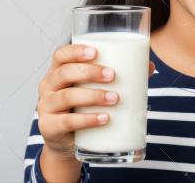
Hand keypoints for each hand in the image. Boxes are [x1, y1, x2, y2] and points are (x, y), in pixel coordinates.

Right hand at [36, 43, 155, 160]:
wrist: (67, 142)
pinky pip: (67, 122)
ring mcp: (46, 107)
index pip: (60, 55)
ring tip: (115, 98)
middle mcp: (48, 87)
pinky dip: (87, 119)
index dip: (75, 51)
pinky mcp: (49, 127)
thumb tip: (149, 66)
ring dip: (93, 96)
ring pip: (66, 97)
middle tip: (112, 75)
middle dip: (89, 72)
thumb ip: (118, 77)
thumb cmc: (82, 108)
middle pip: (64, 73)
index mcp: (58, 71)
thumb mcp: (94, 90)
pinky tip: (104, 118)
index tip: (96, 52)